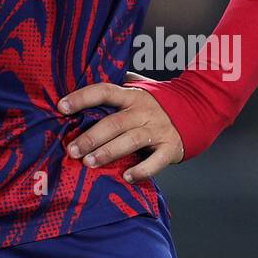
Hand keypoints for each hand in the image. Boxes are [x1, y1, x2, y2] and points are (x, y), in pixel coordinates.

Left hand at [58, 72, 183, 182]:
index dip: (82, 98)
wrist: (196, 109)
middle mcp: (143, 111)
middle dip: (91, 137)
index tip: (61, 107)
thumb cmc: (156, 102)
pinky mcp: (170, 147)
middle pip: (114, 123)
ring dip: (108, 152)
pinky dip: (142, 170)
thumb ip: (116, 88)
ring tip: (89, 163)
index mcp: (131, 96)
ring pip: (130, 141)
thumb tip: (82, 80)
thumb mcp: (138, 89)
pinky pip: (156, 161)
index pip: (104, 92)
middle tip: (72, 149)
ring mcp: (157, 129)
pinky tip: (126, 177)